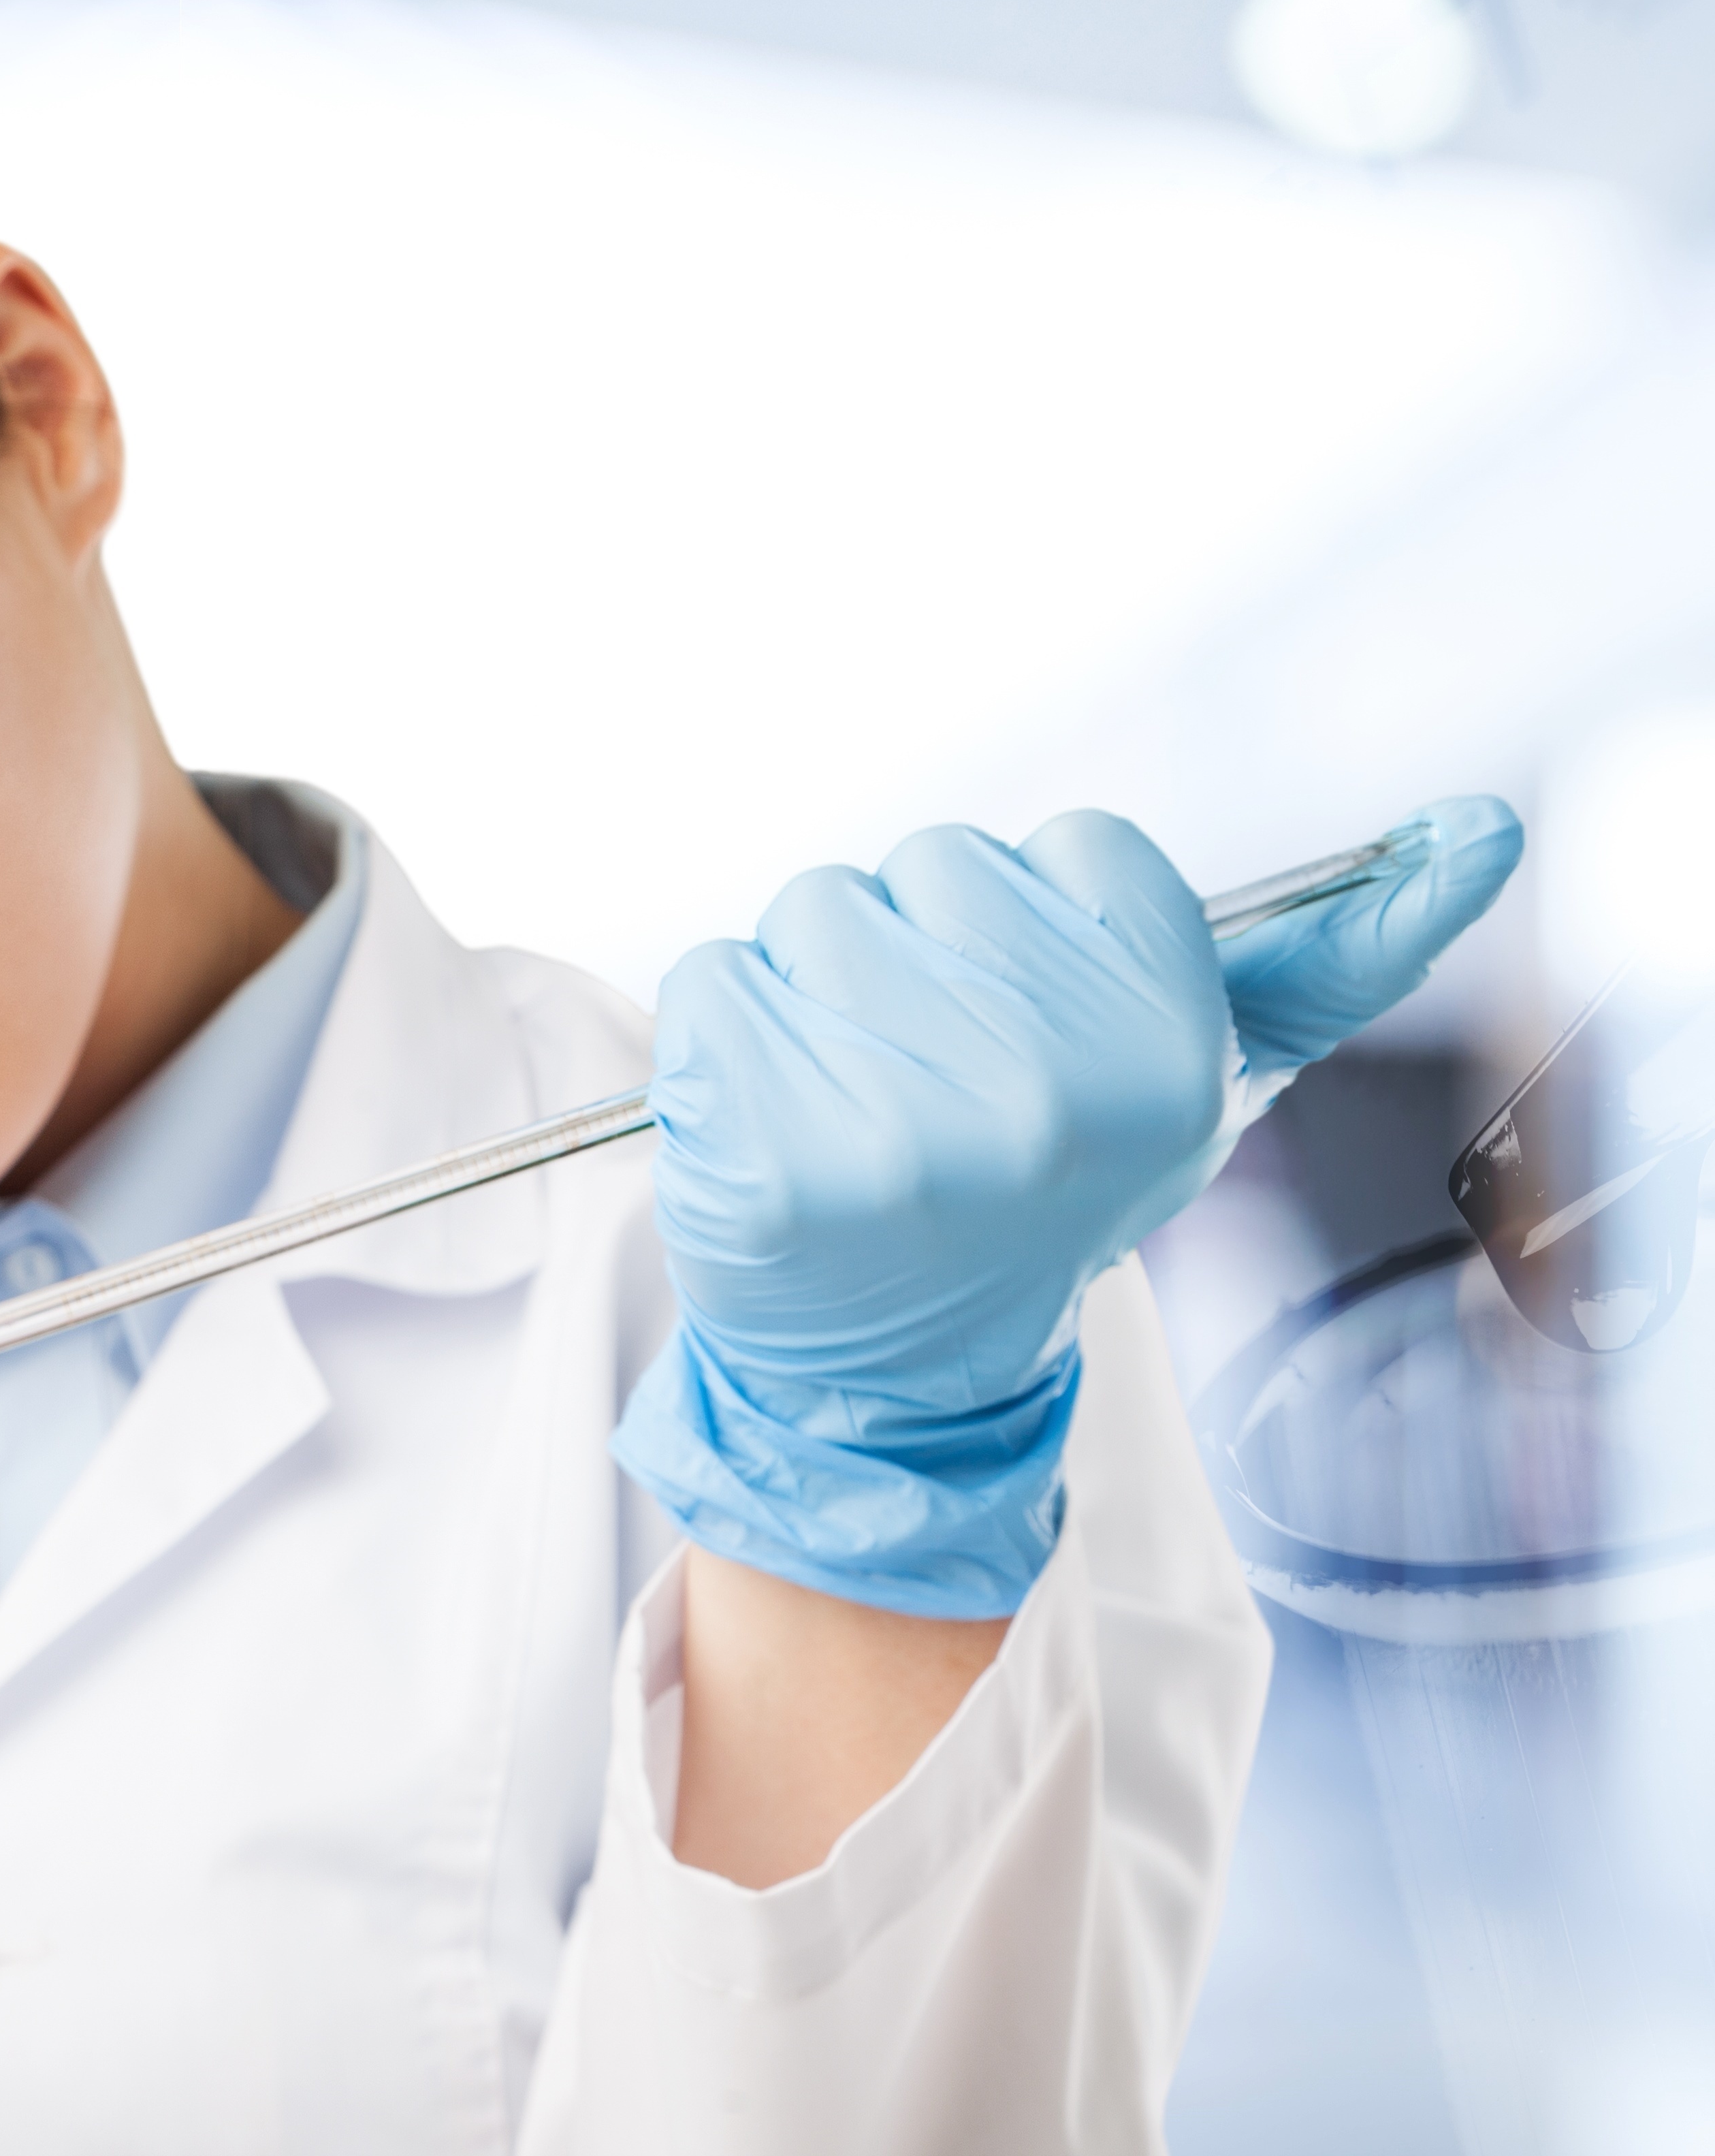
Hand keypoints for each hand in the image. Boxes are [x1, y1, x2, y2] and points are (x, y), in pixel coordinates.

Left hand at [613, 805, 1515, 1617]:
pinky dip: (731, 1031)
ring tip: (855, 1093)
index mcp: (1162, 1057)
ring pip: (816, 911)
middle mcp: (1038, 1094)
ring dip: (819, 983)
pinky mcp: (759, 1157)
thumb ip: (1336, 956)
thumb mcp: (1206, 1077)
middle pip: (933, 865)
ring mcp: (890, 1131)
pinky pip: (715, 983)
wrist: (907, 1367)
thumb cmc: (1050, 1186)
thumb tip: (1483, 831)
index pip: (1080, 847)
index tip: (1044, 1015)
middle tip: (934, 1067)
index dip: (1046, 918)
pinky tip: (775, 1117)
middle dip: (925, 942)